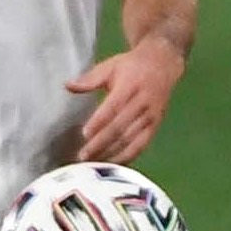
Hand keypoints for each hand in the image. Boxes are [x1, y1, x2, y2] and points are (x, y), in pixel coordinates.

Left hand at [69, 41, 184, 164]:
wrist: (163, 65)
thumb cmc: (132, 66)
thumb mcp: (111, 66)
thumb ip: (90, 79)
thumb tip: (68, 85)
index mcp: (130, 86)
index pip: (113, 107)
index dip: (99, 122)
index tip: (84, 134)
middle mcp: (142, 104)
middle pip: (120, 127)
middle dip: (101, 143)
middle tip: (83, 155)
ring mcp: (150, 117)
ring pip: (129, 140)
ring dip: (111, 153)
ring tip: (93, 164)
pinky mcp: (154, 127)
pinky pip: (141, 146)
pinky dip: (127, 157)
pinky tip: (112, 165)